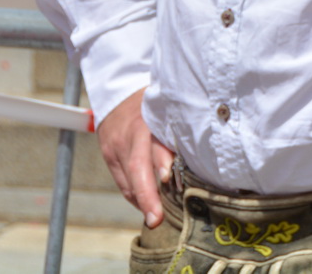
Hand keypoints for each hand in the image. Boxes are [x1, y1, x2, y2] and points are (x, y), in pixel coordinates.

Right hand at [96, 88, 173, 227]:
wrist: (119, 94)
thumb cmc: (155, 103)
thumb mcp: (169, 107)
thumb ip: (180, 128)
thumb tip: (202, 155)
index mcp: (150, 119)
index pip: (154, 142)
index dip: (161, 160)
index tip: (169, 178)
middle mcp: (131, 134)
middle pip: (136, 167)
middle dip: (147, 195)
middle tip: (156, 218)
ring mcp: (116, 145)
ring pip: (127, 179)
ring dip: (142, 200)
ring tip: (156, 218)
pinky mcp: (109, 155)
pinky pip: (121, 181)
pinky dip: (134, 195)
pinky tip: (146, 205)